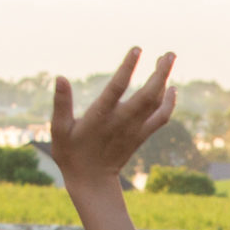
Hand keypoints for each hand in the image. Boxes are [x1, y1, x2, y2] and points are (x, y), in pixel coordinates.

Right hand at [50, 47, 175, 182]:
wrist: (91, 180)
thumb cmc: (70, 153)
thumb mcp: (58, 129)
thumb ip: (61, 103)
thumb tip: (60, 77)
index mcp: (100, 117)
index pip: (117, 87)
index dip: (128, 67)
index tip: (137, 49)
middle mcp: (122, 122)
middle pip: (147, 94)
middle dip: (161, 73)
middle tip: (169, 53)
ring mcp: (135, 129)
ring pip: (156, 103)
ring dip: (165, 81)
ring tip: (167, 58)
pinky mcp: (141, 136)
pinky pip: (161, 118)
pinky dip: (169, 103)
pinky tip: (171, 88)